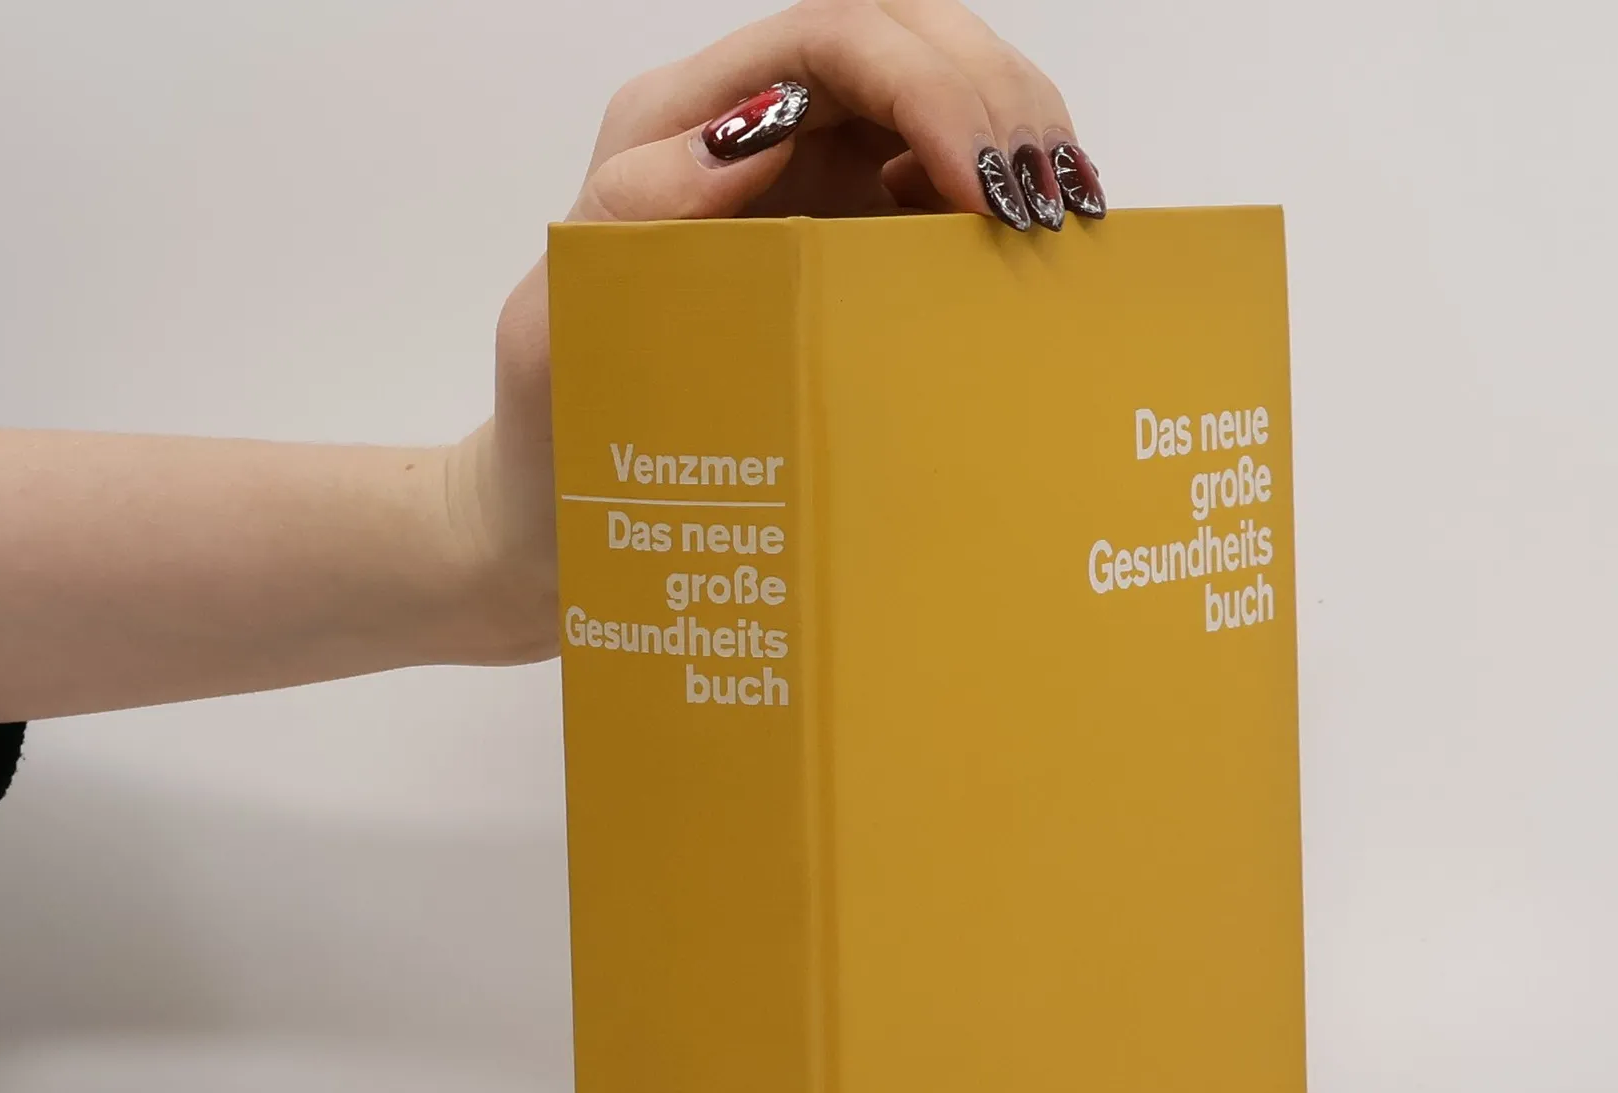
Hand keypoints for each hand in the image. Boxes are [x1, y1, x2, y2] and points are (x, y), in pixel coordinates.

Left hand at [453, 0, 1104, 662]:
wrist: (561, 519)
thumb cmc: (555, 427)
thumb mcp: (561, 325)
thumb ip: (636, 213)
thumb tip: (754, 132)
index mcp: (685, 129)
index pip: (832, 39)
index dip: (924, 83)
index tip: (977, 182)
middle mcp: (756, 137)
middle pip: (906, 44)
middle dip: (994, 98)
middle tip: (1044, 201)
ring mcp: (811, 189)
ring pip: (941, 103)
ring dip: (1017, 139)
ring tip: (1062, 218)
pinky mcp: (851, 250)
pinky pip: (942, 193)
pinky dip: (1004, 202)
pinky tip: (1036, 250)